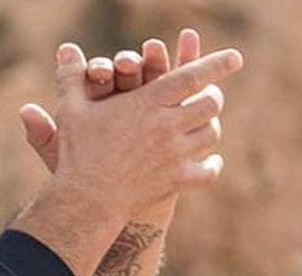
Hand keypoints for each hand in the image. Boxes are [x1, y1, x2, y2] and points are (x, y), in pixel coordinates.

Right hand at [16, 28, 238, 211]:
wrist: (86, 200)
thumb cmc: (77, 151)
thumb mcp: (71, 110)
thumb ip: (71, 77)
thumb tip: (67, 50)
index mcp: (147, 103)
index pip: (193, 76)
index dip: (217, 64)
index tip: (234, 59)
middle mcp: (167, 125)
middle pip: (210, 104)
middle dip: (212, 97)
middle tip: (210, 96)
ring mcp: (175, 154)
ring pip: (211, 133)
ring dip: (210, 127)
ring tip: (205, 125)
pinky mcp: (176, 180)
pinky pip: (208, 171)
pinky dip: (212, 166)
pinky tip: (212, 162)